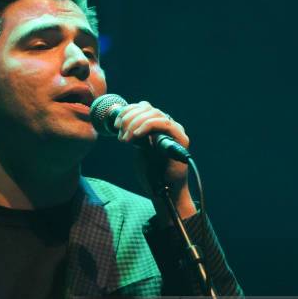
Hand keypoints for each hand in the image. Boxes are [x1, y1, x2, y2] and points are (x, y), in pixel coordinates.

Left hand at [114, 101, 195, 221]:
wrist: (163, 191)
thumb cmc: (151, 173)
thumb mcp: (139, 149)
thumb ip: (135, 136)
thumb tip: (121, 123)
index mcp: (157, 126)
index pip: (144, 107)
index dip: (128, 111)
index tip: (116, 124)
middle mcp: (168, 125)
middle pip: (148, 108)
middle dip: (129, 117)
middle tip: (119, 132)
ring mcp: (175, 131)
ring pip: (155, 114)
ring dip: (135, 123)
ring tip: (125, 139)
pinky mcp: (181, 139)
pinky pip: (164, 124)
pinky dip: (147, 126)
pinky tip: (135, 136)